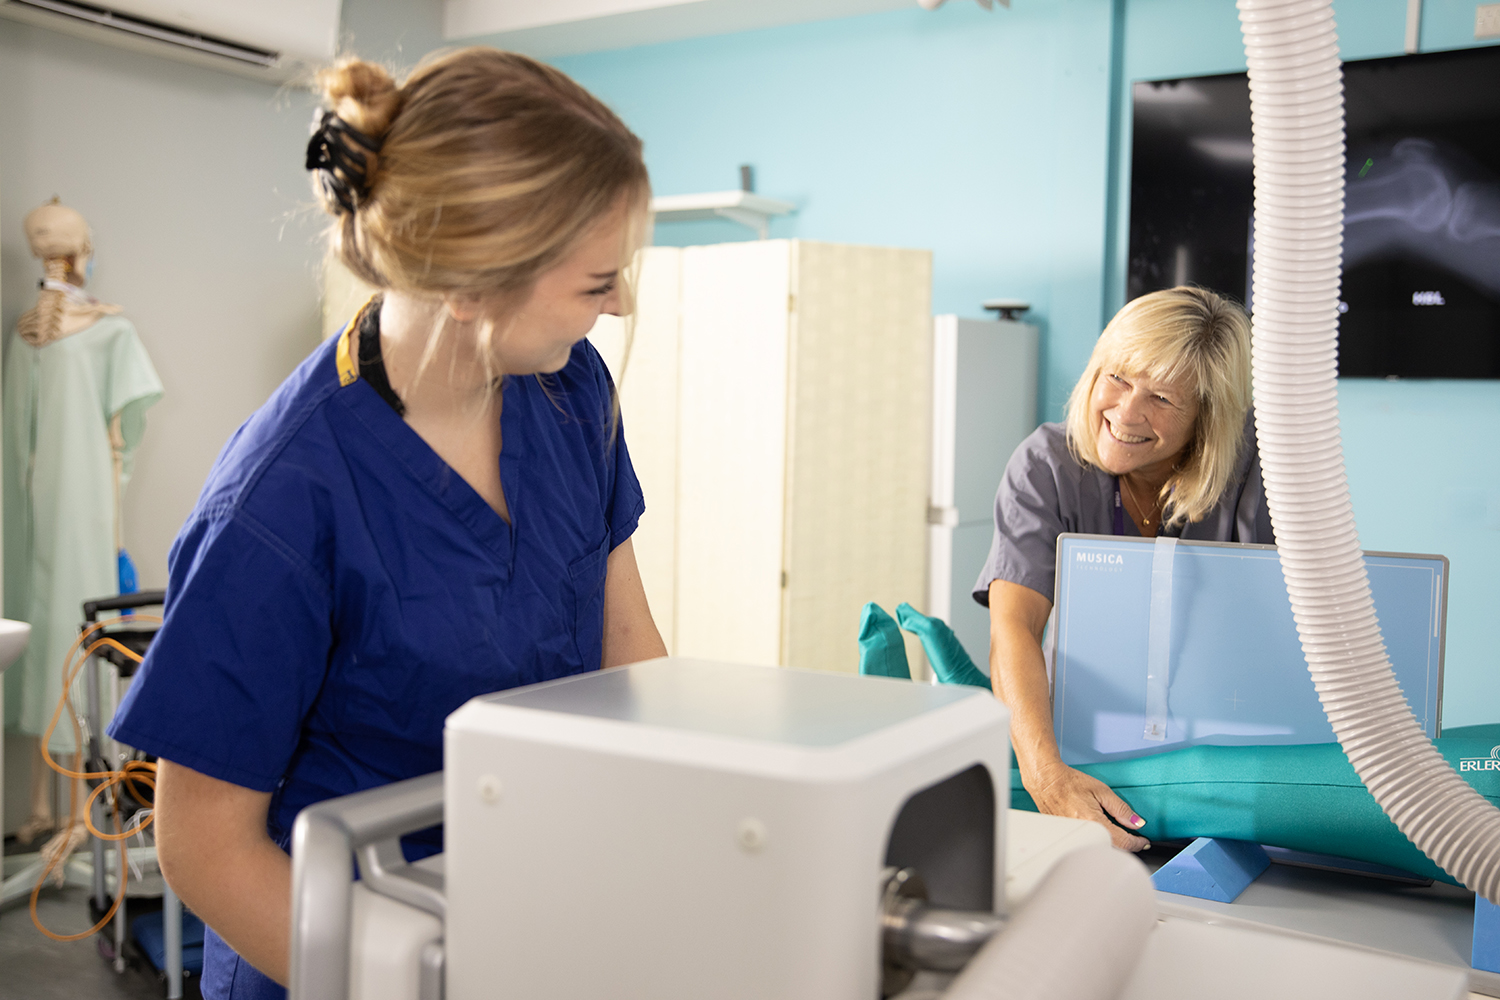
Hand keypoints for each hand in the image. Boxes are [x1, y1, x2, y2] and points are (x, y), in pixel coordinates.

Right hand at [1025, 760, 1149, 851]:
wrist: (1046, 781)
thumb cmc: (1070, 783)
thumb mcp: (1102, 791)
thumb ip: (1121, 809)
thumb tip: (1137, 823)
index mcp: (1093, 821)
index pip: (1123, 842)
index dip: (1137, 843)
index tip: (1143, 841)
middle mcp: (1083, 833)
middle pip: (1111, 850)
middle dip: (1125, 846)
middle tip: (1132, 837)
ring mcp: (1074, 837)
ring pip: (1098, 850)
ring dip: (1111, 846)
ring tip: (1115, 834)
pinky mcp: (1068, 837)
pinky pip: (1087, 845)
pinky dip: (1097, 842)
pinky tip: (1098, 832)